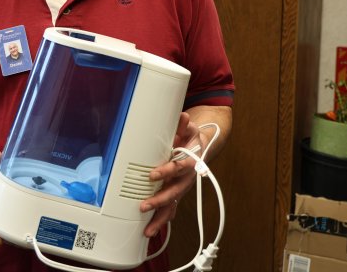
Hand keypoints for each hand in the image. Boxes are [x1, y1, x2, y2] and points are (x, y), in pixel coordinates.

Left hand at [139, 112, 204, 236]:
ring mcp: (182, 188)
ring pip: (173, 207)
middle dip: (160, 201)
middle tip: (144, 205)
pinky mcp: (178, 194)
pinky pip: (171, 210)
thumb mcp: (190, 129)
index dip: (166, 172)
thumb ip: (184, 125)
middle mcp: (187, 179)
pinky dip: (162, 221)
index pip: (178, 169)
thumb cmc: (192, 139)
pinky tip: (150, 230)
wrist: (202, 148)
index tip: (152, 175)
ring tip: (147, 231)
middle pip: (175, 193)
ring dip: (160, 219)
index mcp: (190, 162)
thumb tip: (183, 117)